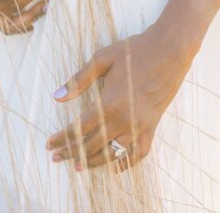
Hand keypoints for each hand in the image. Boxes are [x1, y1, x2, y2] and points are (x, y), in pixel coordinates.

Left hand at [45, 24, 195, 171]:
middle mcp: (124, 119)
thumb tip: (57, 96)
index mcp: (109, 103)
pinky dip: (127, 163)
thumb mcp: (101, 59)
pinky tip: (116, 168)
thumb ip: (79, 80)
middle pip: (93, 144)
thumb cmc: (134, 51)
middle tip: (56, 158)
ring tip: (79, 166)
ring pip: (114, 153)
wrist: (169, 51)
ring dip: (94, 161)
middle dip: (72, 153)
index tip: (49, 145)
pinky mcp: (152, 127)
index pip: (79, 128)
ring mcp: (140, 125)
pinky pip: (139, 152)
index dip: (62, 138)